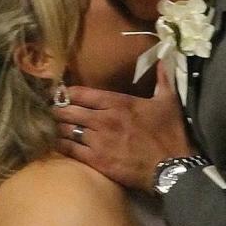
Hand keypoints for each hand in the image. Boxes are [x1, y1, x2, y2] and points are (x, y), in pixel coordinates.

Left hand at [56, 63, 195, 190]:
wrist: (172, 167)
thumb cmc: (170, 133)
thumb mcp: (169, 101)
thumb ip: (162, 78)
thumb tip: (164, 58)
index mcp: (118, 102)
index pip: (82, 93)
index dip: (67, 93)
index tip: (60, 93)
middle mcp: (104, 119)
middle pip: (69, 111)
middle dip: (58, 110)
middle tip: (52, 110)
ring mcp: (98, 141)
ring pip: (66, 130)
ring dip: (58, 127)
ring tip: (52, 126)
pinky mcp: (97, 161)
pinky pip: (70, 150)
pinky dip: (61, 145)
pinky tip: (56, 143)